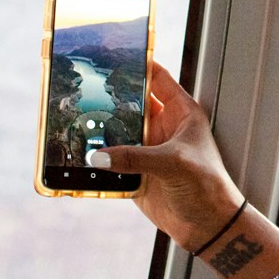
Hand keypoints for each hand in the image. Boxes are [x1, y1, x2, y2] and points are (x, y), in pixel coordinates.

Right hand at [94, 62, 242, 252]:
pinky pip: (110, 161)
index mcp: (180, 112)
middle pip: (130, 103)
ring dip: (98, 128)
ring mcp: (148, 149)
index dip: (137, 64)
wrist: (208, 226)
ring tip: (71, 118)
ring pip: (117, 131)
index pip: (157, 78)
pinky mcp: (135, 173)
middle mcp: (162, 127)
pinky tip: (76, 155)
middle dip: (108, 96)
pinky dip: (95, 159)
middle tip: (81, 87)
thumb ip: (136, 157)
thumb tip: (98, 156)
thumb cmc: (206, 186)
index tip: (111, 52)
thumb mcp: (174, 163)